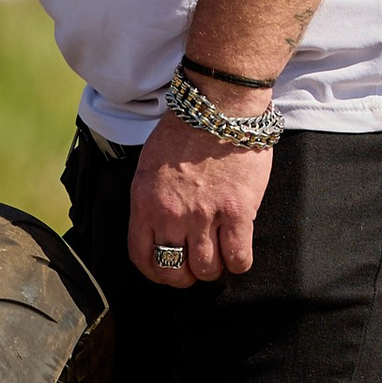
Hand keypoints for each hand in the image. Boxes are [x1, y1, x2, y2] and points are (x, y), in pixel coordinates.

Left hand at [129, 110, 272, 287]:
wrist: (218, 107)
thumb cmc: (185, 132)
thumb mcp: (150, 166)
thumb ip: (151, 200)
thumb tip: (158, 229)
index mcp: (145, 202)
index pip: (142, 257)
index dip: (156, 273)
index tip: (167, 271)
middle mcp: (171, 214)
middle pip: (174, 270)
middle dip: (186, 276)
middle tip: (197, 266)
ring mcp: (204, 215)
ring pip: (207, 269)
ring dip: (214, 268)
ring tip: (220, 255)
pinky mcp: (236, 212)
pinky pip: (237, 257)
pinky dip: (239, 262)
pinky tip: (239, 252)